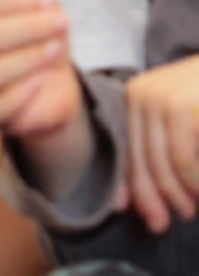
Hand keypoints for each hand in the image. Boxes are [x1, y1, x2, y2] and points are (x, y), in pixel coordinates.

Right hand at [0, 0, 80, 138]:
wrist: (52, 88)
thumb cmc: (41, 43)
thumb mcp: (45, 12)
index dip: (16, 1)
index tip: (49, 1)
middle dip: (28, 28)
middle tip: (62, 22)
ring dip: (27, 59)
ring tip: (56, 51)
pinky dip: (20, 95)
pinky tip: (41, 82)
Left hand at [125, 57, 198, 232]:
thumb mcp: (180, 121)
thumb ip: (158, 151)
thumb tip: (126, 202)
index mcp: (135, 98)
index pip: (127, 149)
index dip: (133, 186)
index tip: (145, 216)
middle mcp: (142, 95)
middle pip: (140, 158)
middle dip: (151, 197)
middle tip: (165, 223)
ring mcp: (161, 99)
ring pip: (161, 162)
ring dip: (176, 193)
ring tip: (189, 209)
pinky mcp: (182, 107)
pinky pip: (182, 157)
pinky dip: (193, 181)